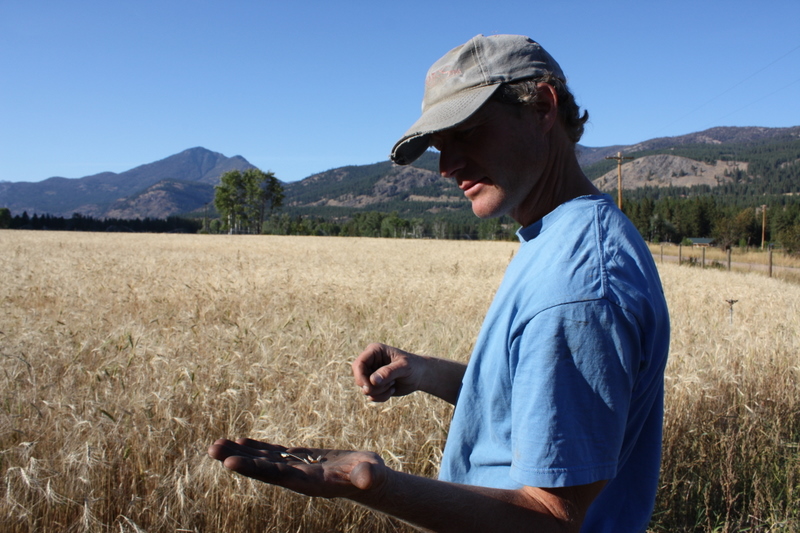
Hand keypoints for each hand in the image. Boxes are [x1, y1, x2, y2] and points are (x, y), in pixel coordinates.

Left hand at [208, 438, 386, 498]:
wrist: (370, 480)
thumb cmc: (372, 477)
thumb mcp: (372, 474)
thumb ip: (367, 476)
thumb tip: (367, 477)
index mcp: (309, 482)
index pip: (276, 475)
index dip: (253, 468)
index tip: (230, 463)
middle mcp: (296, 478)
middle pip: (261, 469)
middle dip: (237, 460)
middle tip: (212, 450)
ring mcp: (294, 469)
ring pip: (262, 461)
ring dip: (239, 453)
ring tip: (215, 445)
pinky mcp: (297, 460)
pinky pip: (271, 454)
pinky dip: (255, 448)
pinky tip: (240, 441)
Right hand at [352, 343, 424, 401]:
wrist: (420, 375)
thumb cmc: (414, 366)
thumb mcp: (404, 367)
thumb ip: (389, 372)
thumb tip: (373, 380)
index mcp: (374, 351)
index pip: (358, 364)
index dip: (360, 377)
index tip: (369, 388)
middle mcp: (370, 362)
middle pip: (358, 378)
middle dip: (372, 387)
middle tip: (388, 386)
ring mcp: (371, 374)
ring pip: (364, 389)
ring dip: (379, 392)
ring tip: (393, 384)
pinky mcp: (374, 385)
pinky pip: (371, 396)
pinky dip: (381, 396)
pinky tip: (392, 389)